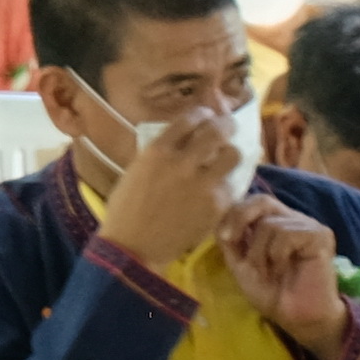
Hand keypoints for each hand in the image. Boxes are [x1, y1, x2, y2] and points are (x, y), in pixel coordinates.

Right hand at [92, 106, 245, 273]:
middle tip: (227, 127)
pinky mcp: (217, 204)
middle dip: (225, 125)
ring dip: (230, 154)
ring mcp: (203, 184)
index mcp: (157, 151)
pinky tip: (219, 187)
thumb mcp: (135, 171)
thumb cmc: (126, 208)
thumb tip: (181, 141)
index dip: (201, 114)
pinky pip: (232, 185)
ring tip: (226, 160)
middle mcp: (182, 162)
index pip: (189, 119)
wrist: (134, 246)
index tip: (205, 116)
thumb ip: (158, 154)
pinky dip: (226, 183)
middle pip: (217, 131)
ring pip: (233, 155)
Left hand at [219, 195, 352, 359]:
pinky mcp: (321, 235)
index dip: (234, 213)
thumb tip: (220, 216)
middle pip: (262, 200)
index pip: (253, 201)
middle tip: (232, 243)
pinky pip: (288, 235)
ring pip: (270, 224)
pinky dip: (278, 255)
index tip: (224, 238)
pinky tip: (285, 269)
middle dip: (240, 220)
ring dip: (260, 252)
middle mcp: (292, 219)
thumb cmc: (270, 290)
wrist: (294, 315)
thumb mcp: (240, 261)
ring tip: (270, 271)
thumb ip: (230, 238)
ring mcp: (308, 226)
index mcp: (274, 222)